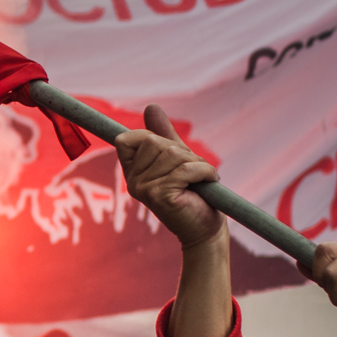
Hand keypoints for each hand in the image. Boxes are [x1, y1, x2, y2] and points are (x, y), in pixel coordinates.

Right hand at [116, 104, 225, 250]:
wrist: (205, 229)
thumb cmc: (193, 194)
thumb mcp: (178, 159)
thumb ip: (163, 135)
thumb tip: (151, 107)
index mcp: (132, 172)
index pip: (126, 139)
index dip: (151, 138)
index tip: (171, 156)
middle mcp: (132, 182)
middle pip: (154, 142)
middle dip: (181, 151)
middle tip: (191, 172)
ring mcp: (143, 190)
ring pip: (172, 154)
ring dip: (196, 163)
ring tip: (200, 179)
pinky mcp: (159, 196)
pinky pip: (185, 169)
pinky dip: (204, 171)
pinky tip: (210, 181)